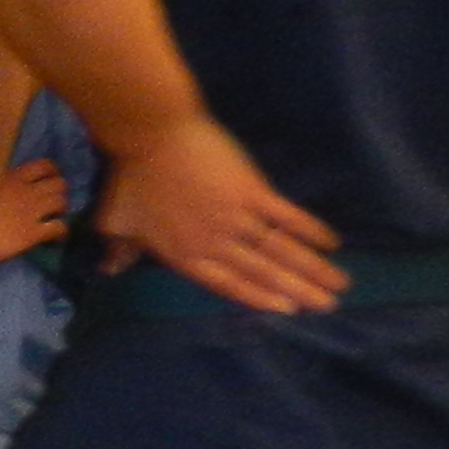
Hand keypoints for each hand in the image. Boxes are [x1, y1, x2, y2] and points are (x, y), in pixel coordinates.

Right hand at [0, 156, 70, 264]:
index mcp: (12, 178)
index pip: (44, 167)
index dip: (50, 172)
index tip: (46, 179)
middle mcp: (27, 192)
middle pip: (59, 183)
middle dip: (58, 191)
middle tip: (52, 200)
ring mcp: (32, 212)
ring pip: (62, 202)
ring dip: (61, 208)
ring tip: (55, 216)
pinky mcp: (33, 233)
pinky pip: (59, 228)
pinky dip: (61, 231)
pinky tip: (56, 237)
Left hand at [96, 119, 345, 313]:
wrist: (152, 137)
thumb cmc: (130, 179)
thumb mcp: (114, 222)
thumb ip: (119, 250)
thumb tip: (109, 271)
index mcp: (183, 256)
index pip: (227, 284)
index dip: (258, 298)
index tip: (287, 311)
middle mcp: (216, 243)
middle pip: (262, 272)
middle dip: (298, 291)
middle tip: (329, 307)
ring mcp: (237, 218)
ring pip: (281, 251)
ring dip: (312, 269)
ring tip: (340, 285)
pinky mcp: (253, 191)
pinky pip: (288, 216)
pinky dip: (310, 230)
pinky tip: (332, 244)